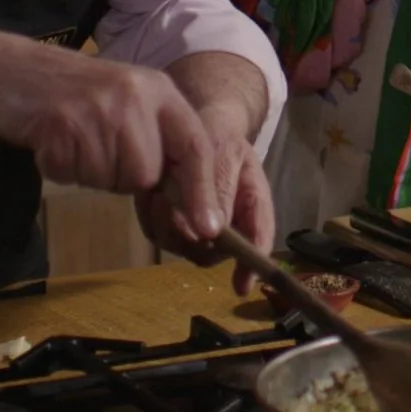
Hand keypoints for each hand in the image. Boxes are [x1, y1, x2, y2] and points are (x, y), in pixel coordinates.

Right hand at [0, 45, 246, 240]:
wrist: (10, 67)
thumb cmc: (77, 93)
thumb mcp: (130, 100)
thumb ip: (161, 139)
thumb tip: (191, 199)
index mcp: (158, 90)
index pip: (195, 147)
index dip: (202, 191)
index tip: (210, 228)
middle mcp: (133, 96)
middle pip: (146, 175)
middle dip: (122, 174)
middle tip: (96, 142)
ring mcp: (96, 109)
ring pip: (109, 179)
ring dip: (90, 171)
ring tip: (74, 136)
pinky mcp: (60, 125)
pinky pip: (73, 175)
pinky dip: (62, 167)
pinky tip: (54, 139)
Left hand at [138, 101, 274, 294]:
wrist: (193, 125)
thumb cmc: (218, 136)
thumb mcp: (224, 152)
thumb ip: (220, 190)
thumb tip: (216, 231)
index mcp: (253, 204)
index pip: (259, 241)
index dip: (252, 266)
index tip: (241, 286)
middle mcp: (231, 222)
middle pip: (217, 252)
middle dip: (196, 238)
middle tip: (173, 208)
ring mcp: (201, 226)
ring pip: (188, 248)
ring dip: (171, 227)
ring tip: (159, 194)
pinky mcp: (174, 226)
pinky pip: (163, 238)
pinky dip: (154, 221)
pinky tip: (152, 196)